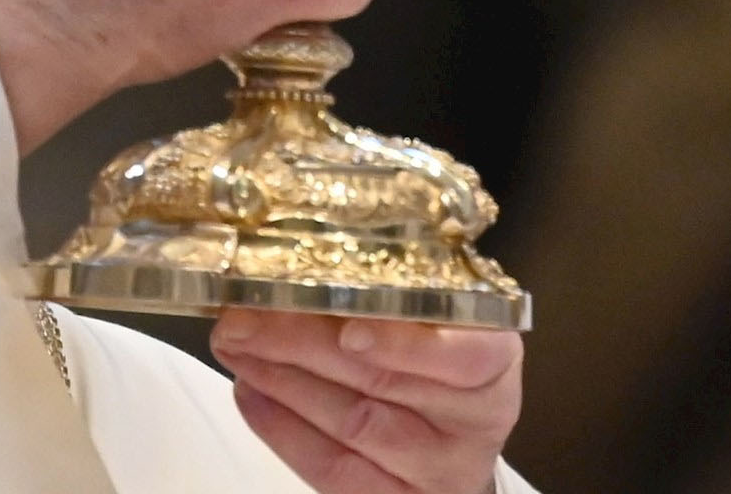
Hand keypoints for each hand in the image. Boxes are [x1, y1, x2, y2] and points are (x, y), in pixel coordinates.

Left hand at [210, 310, 521, 493]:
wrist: (455, 430)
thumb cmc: (438, 354)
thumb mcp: (435, 316)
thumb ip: (390, 294)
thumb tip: (296, 260)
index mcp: (495, 357)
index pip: (463, 356)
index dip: (403, 344)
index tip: (347, 328)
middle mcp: (477, 417)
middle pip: (384, 383)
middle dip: (301, 345)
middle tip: (242, 317)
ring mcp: (439, 467)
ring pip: (352, 424)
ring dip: (281, 381)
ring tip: (234, 346)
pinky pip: (335, 471)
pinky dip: (283, 429)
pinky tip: (249, 392)